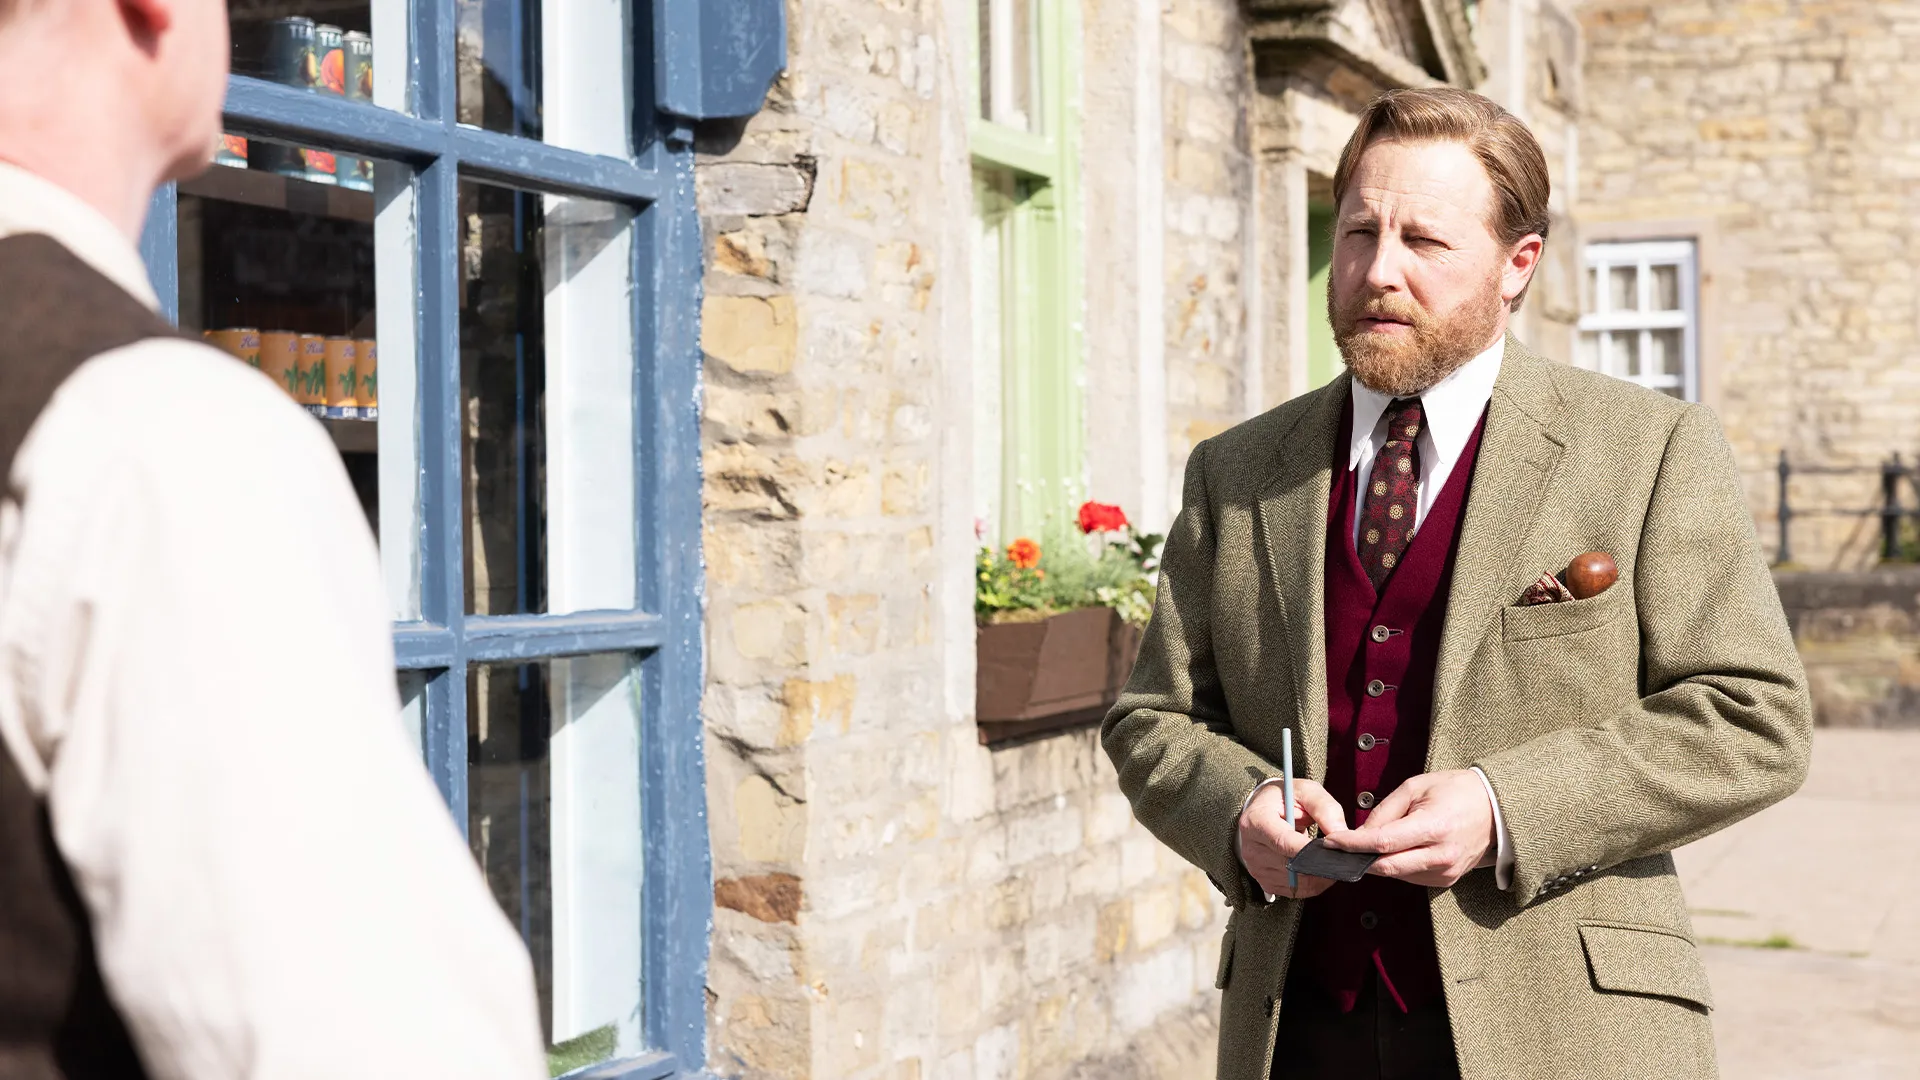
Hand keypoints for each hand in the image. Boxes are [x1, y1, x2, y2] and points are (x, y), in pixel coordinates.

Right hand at [1238, 779, 1349, 900]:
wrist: (1264, 810)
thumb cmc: (1284, 799)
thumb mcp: (1306, 791)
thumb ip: (1325, 809)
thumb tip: (1340, 834)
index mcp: (1256, 821)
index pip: (1284, 842)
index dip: (1309, 850)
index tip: (1332, 850)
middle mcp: (1251, 848)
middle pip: (1291, 865)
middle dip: (1319, 863)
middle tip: (1340, 856)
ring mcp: (1256, 868)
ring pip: (1296, 882)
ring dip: (1317, 875)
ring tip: (1327, 858)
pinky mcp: (1265, 882)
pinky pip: (1296, 891)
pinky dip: (1312, 883)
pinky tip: (1318, 868)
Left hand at [1322, 769, 1495, 888]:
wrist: (1496, 809)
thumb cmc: (1455, 791)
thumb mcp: (1415, 787)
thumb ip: (1384, 812)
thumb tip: (1359, 834)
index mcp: (1434, 827)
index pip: (1382, 843)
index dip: (1352, 844)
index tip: (1330, 842)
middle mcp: (1441, 856)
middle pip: (1386, 867)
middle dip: (1357, 860)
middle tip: (1336, 851)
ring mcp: (1445, 872)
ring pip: (1396, 874)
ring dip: (1376, 863)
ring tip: (1365, 845)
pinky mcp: (1446, 881)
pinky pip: (1409, 877)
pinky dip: (1395, 866)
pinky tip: (1393, 851)